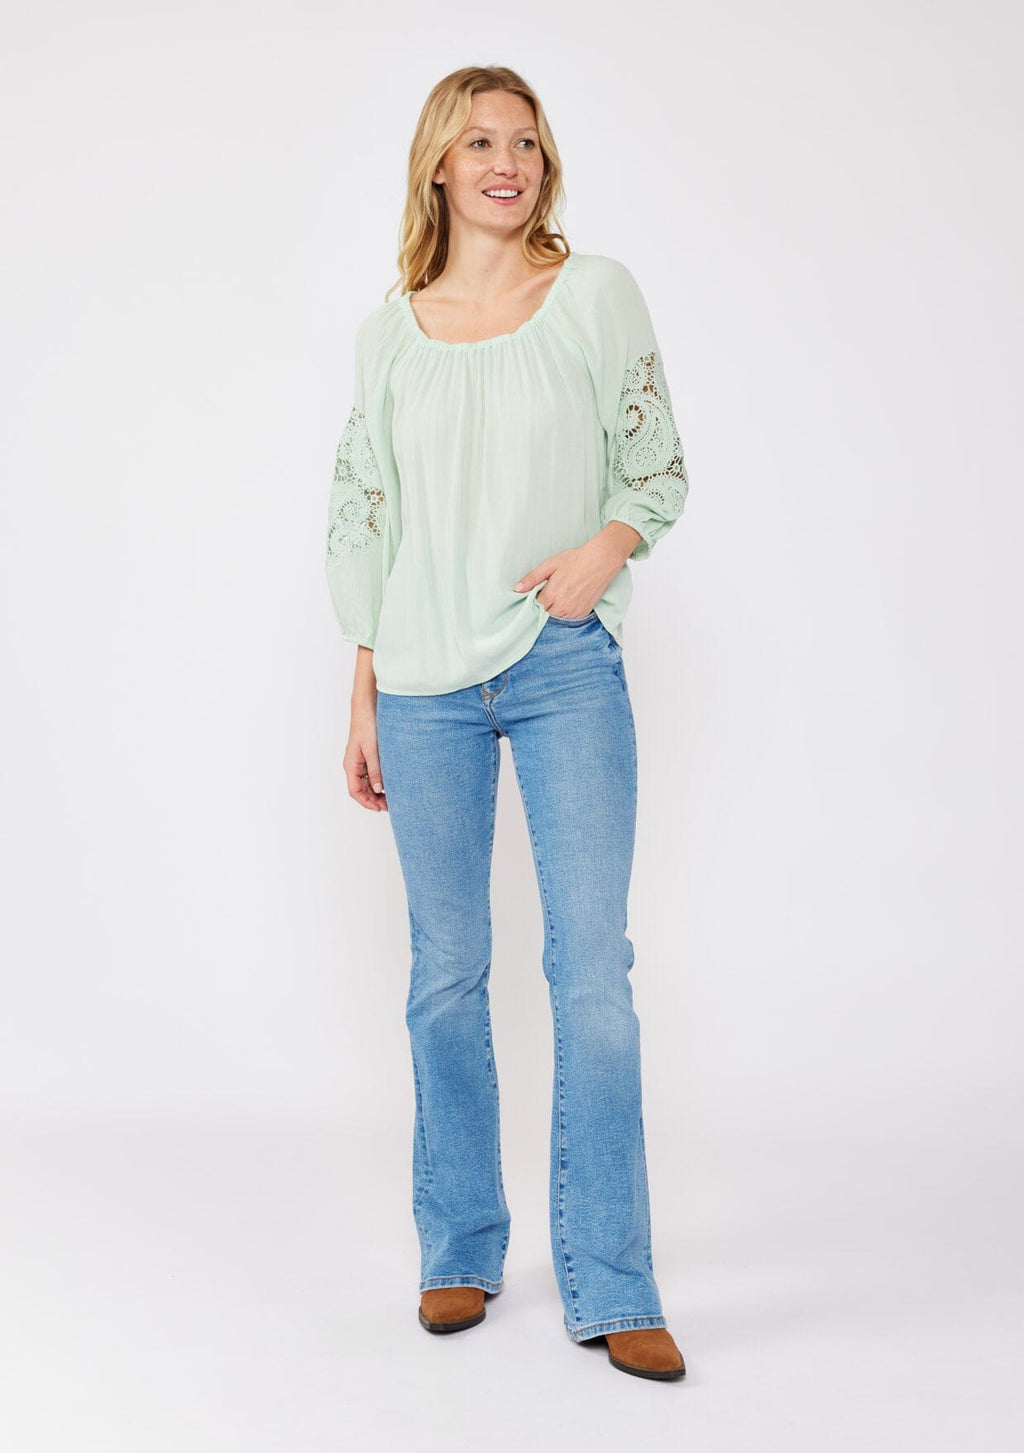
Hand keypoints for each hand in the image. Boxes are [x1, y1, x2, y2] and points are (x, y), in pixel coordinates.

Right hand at [345, 705, 387, 811]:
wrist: (367, 708)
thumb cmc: (367, 726)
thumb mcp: (373, 750)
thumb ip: (376, 770)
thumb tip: (378, 789)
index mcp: (351, 765)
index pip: (355, 791)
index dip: (367, 802)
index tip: (380, 808)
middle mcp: (353, 765)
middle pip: (361, 789)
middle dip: (373, 799)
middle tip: (390, 805)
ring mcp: (359, 761)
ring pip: (366, 783)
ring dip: (376, 792)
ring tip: (391, 797)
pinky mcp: (366, 756)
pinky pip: (370, 774)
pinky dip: (378, 781)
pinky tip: (389, 784)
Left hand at [512, 523, 641, 615]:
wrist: (600, 561)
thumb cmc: (575, 560)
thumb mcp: (550, 565)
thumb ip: (532, 578)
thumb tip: (517, 588)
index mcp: (551, 595)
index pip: (535, 606)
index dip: (536, 599)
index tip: (539, 592)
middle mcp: (562, 607)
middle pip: (545, 613)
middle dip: (545, 605)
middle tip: (551, 591)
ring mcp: (574, 611)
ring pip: (557, 617)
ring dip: (555, 610)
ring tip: (561, 593)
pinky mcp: (583, 613)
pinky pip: (570, 618)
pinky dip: (567, 611)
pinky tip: (570, 598)